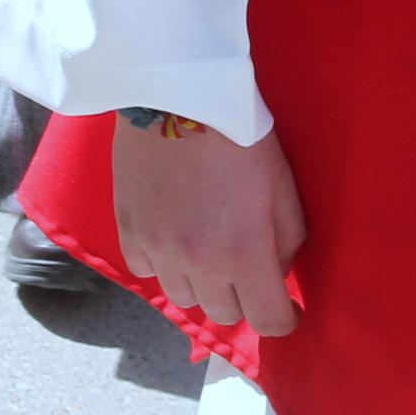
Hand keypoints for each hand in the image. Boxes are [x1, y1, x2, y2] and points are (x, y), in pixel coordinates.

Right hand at [112, 117, 304, 339]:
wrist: (177, 93)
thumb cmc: (241, 136)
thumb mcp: (283, 188)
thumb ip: (287, 242)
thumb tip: (275, 273)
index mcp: (244, 253)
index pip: (267, 321)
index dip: (282, 320)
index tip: (285, 309)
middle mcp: (199, 263)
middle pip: (224, 313)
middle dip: (241, 296)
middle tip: (245, 265)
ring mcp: (158, 248)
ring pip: (183, 297)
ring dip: (200, 283)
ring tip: (206, 249)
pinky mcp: (128, 229)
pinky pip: (146, 271)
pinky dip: (162, 263)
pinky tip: (172, 235)